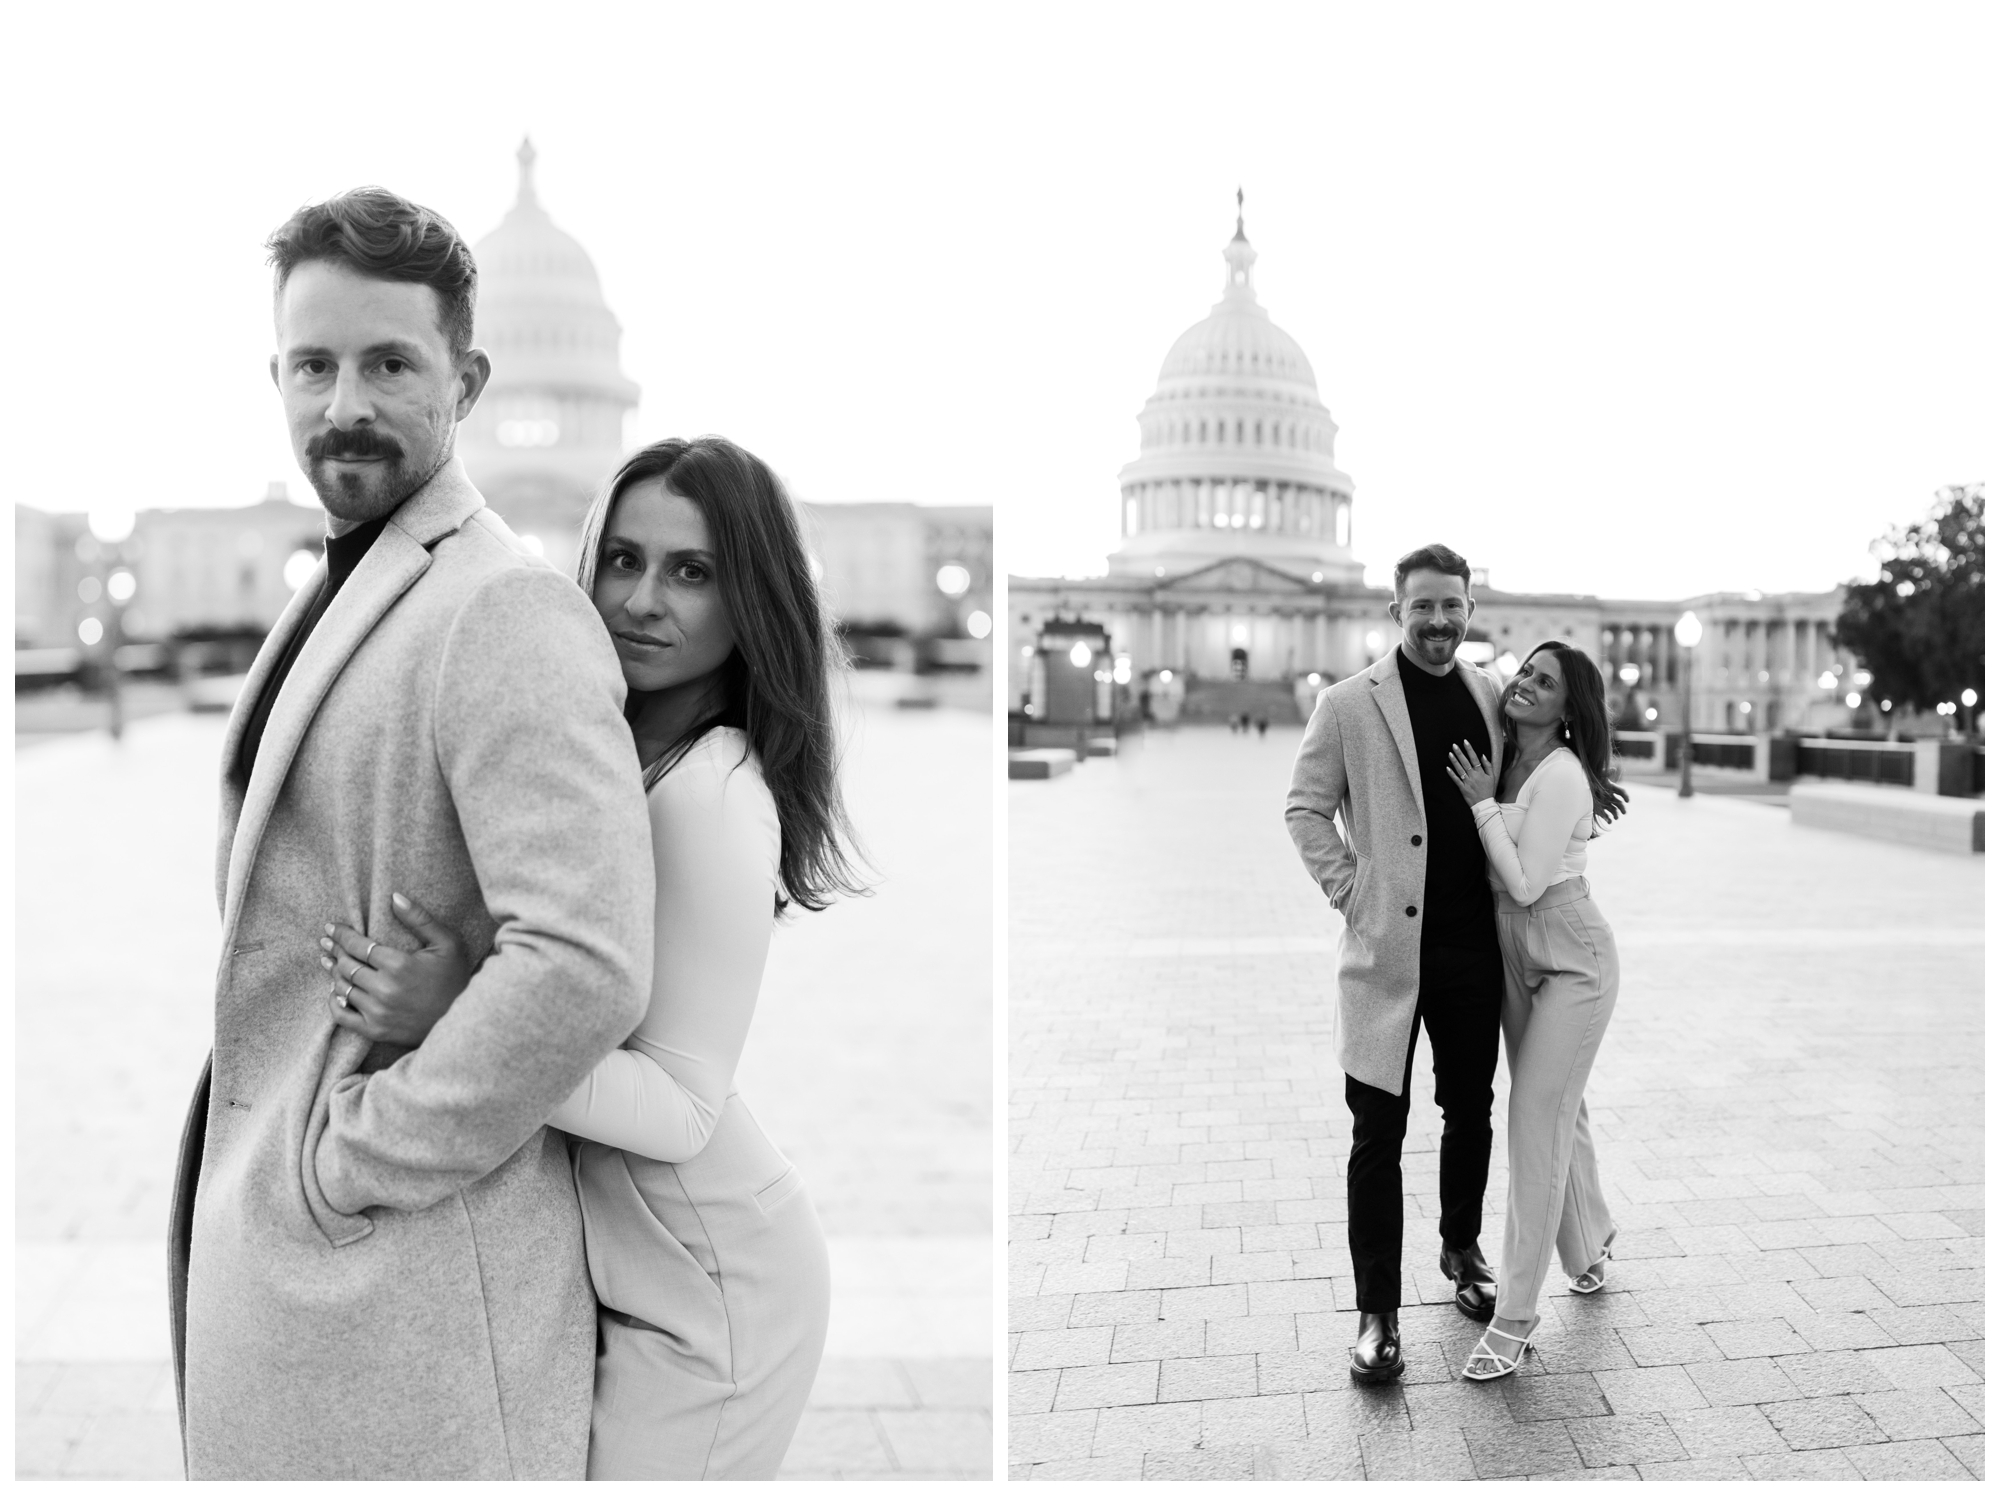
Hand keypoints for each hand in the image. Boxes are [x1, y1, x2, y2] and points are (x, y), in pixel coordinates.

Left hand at [320, 892, 471, 1047]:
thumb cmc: (456, 979)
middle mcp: (384, 989)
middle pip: (347, 965)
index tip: (331, 927)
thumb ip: (420, 919)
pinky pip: (342, 1016)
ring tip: (329, 962)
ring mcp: (378, 1012)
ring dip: (334, 973)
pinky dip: (335, 1002)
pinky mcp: (375, 1031)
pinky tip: (335, 992)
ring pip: (343, 987)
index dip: (342, 934)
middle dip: (334, 951)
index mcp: (399, 965)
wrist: (464, 1020)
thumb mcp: (447, 944)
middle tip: (326, 942)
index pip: (358, 945)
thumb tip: (394, 897)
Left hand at [1445, 739, 1497, 805]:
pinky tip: (1447, 768)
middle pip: (1465, 762)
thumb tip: (1483, 755)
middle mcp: (1474, 776)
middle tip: (1454, 745)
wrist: (1484, 804)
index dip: (1469, 749)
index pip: (1474, 758)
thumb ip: (1488, 766)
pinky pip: (1456, 780)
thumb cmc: (1488, 790)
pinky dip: (1451, 774)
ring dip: (1454, 761)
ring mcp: (1467, 782)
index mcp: (1481, 772)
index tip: (1465, 742)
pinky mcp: (1462, 788)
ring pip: (1460, 770)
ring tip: (1450, 753)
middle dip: (1460, 753)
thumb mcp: (1492, 777)